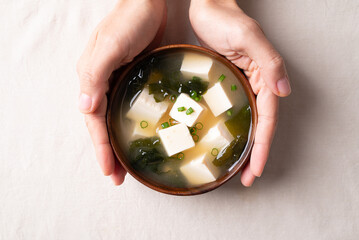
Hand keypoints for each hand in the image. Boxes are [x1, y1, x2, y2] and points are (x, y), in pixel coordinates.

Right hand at [77, 0, 166, 184]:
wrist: (150, 2)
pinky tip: (141, 136)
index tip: (109, 171)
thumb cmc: (129, 21)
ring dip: (120, 143)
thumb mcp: (109, 47)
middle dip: (109, 152)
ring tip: (128, 166)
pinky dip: (132, 126)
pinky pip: (131, 108)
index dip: (100, 147)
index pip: (94, 121)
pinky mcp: (136, 78)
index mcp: (92, 79)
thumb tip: (84, 109)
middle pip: (103, 125)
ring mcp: (120, 82)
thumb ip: (95, 76)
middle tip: (119, 177)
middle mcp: (103, 83)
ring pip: (116, 120)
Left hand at [190, 0, 290, 186]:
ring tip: (235, 169)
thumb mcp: (247, 36)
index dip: (263, 146)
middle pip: (259, 125)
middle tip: (246, 179)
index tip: (256, 169)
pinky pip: (231, 110)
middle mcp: (255, 83)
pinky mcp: (225, 83)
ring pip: (246, 121)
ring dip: (243, 146)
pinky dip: (230, 129)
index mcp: (265, 75)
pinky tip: (222, 141)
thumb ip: (268, 61)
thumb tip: (284, 92)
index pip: (267, 118)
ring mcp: (240, 84)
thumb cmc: (224, 18)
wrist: (205, 6)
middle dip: (255, 154)